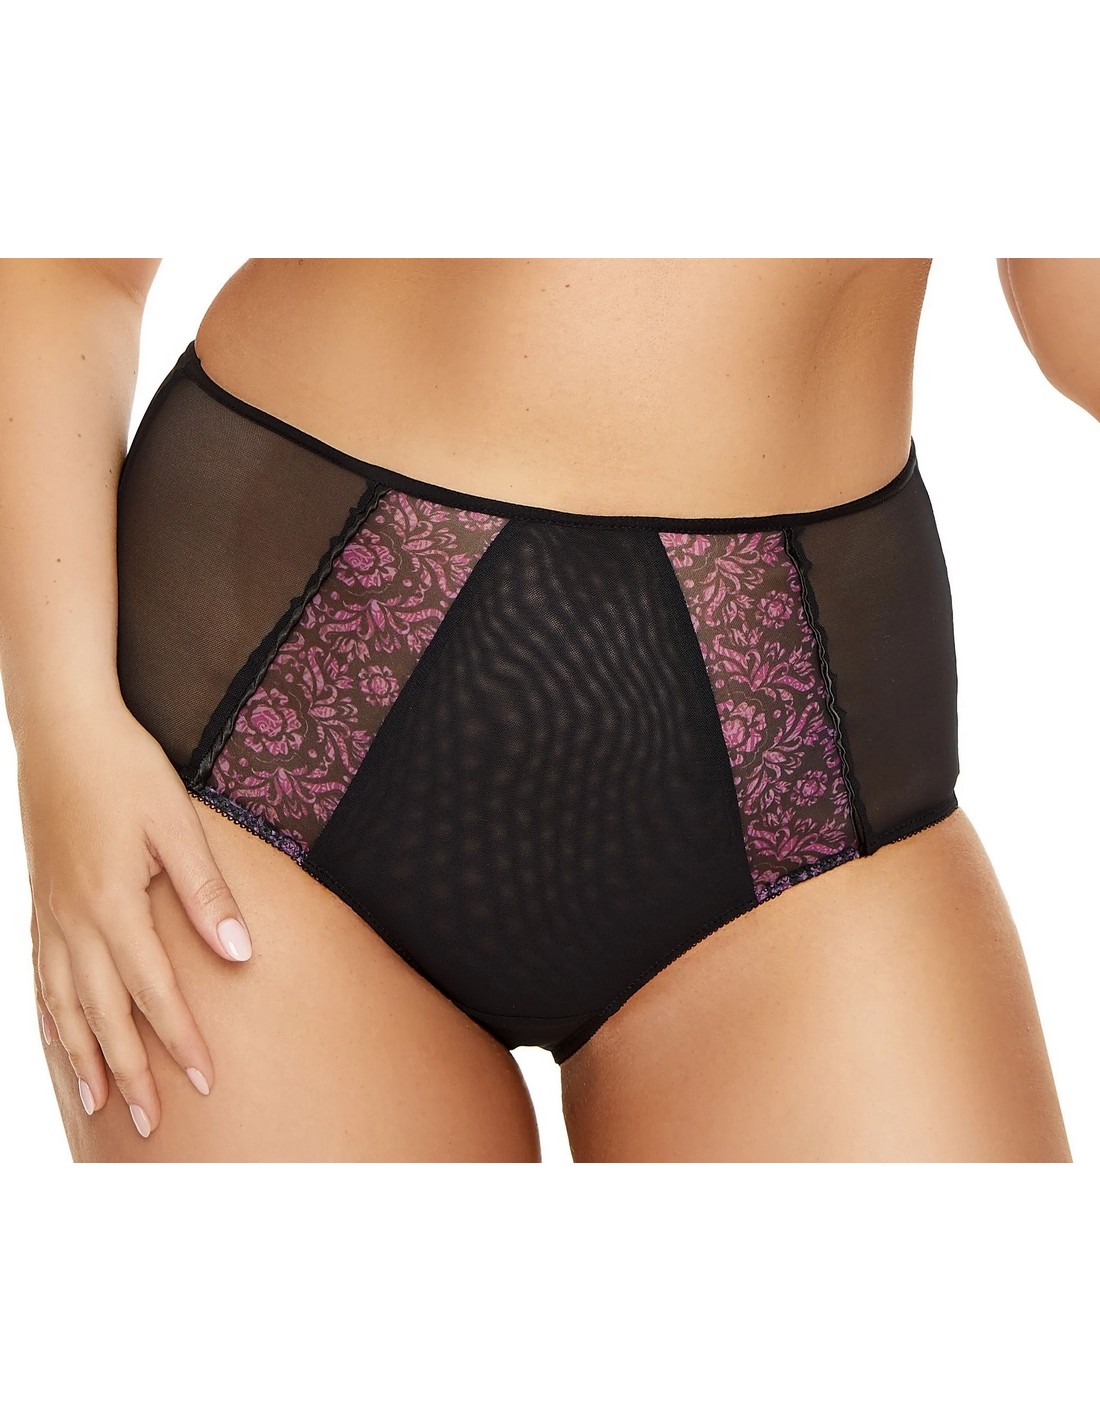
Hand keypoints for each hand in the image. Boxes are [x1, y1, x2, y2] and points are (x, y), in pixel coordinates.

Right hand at [19, 696, 252, 1136]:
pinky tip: (58, 1036)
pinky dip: (49, 1016)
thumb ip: (207, 894)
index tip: (206, 1083)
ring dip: (83, 1058)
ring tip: (99, 1106)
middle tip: (153, 1126)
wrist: (61, 728)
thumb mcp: (178, 824)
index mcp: (115, 904)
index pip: (155, 994)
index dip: (181, 1042)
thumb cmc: (125, 769)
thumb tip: (239, 956)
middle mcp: (76, 920)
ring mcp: (50, 913)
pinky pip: (39, 974)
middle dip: (131, 1074)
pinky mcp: (39, 900)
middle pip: (104, 1015)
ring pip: (63, 1005)